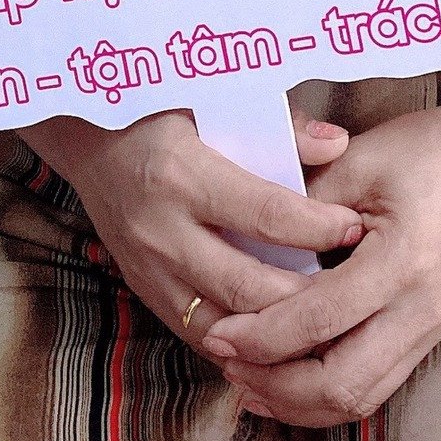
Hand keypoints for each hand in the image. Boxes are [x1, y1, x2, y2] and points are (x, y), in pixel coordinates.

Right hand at [21, 108, 363, 355]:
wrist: (88, 138)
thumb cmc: (159, 110)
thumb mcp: (212, 99)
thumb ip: (278, 123)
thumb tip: (337, 146)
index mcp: (182, 174)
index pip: (265, 213)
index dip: (316, 226)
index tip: (353, 226)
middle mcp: (162, 230)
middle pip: (247, 283)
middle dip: (306, 293)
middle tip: (351, 287)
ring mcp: (149, 269)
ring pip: (224, 324)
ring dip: (275, 330)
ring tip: (322, 321)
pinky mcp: (144, 292)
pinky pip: (198, 333)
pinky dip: (240, 341)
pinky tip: (277, 337)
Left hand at [201, 104, 440, 426]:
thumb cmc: (426, 149)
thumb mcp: (360, 159)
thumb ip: (303, 201)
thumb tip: (249, 244)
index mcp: (403, 262)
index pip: (321, 319)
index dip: (263, 336)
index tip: (220, 332)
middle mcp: (421, 310)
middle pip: (341, 383)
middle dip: (275, 384)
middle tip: (228, 362)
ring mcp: (429, 329)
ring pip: (359, 399)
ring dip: (298, 401)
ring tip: (248, 382)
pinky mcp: (428, 335)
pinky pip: (375, 387)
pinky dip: (327, 395)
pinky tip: (289, 383)